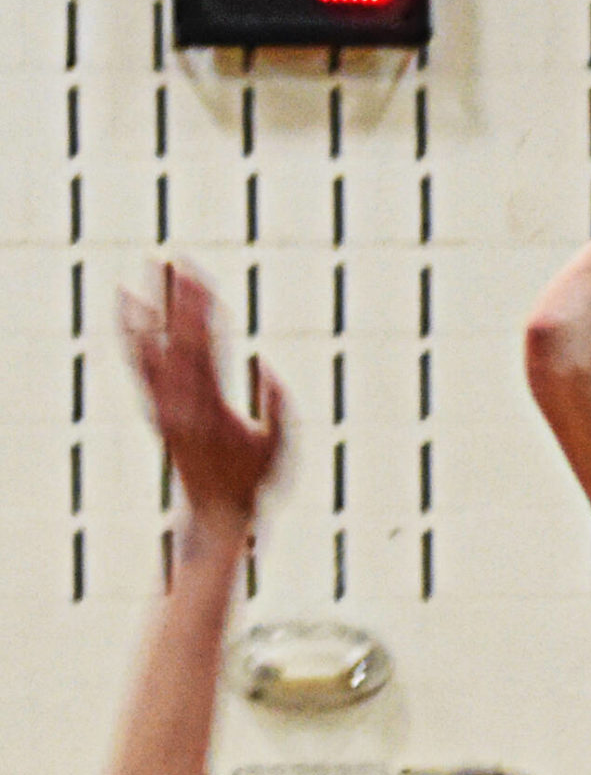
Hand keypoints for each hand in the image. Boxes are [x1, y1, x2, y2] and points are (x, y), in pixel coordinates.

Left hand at [120, 265, 285, 522]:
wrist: (212, 514)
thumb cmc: (251, 483)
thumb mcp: (278, 450)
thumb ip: (278, 407)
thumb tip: (264, 363)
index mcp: (213, 408)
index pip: (205, 347)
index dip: (202, 311)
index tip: (202, 278)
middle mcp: (181, 404)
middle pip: (176, 339)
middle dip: (177, 298)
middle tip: (176, 260)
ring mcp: (164, 407)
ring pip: (148, 351)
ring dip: (144, 312)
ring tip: (138, 277)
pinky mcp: (155, 410)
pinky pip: (139, 366)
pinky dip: (131, 336)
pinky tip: (128, 310)